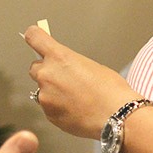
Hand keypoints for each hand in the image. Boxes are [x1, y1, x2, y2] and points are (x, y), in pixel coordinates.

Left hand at [25, 26, 140, 138]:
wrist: (117, 116)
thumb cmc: (111, 90)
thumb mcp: (93, 66)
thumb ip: (70, 65)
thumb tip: (64, 70)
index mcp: (59, 57)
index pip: (35, 38)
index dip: (35, 36)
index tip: (35, 36)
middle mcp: (47, 75)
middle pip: (35, 68)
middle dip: (47, 72)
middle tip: (66, 79)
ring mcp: (45, 96)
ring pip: (43, 90)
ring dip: (54, 92)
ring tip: (77, 99)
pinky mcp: (48, 114)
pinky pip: (49, 107)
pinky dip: (59, 108)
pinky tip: (77, 110)